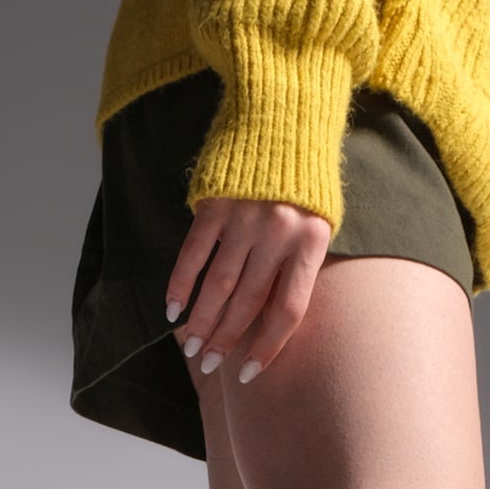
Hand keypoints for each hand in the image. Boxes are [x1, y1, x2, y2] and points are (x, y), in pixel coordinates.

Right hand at [165, 196, 331, 383]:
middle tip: (210, 364)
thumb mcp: (317, 223)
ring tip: (192, 348)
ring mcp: (245, 218)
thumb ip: (296, 266)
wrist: (283, 116)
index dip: (267, 347)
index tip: (247, 372)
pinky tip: (172, 310)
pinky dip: (180, 284)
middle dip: (227, 339)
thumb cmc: (303, 180)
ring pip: (219, 285)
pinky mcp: (216, 204)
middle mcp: (278, 233)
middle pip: (249, 303)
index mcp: (311, 243)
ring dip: (202, 321)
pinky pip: (194, 254)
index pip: (288, 311)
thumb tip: (264, 319)